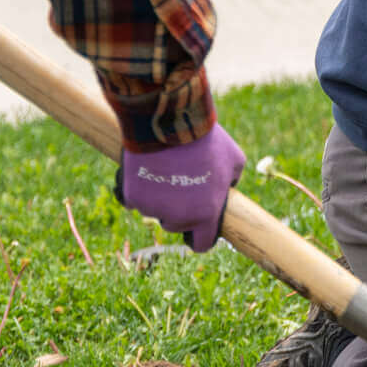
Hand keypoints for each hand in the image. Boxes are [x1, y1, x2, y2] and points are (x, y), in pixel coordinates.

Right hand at [115, 123, 245, 252]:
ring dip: (158, 196)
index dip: (200, 235)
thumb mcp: (234, 158)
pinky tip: (145, 169)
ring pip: (154, 210)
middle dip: (178, 209)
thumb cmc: (206, 140)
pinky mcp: (132, 196)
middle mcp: (178, 218)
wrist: (171, 122)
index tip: (197, 228)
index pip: (201, 243)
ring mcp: (152, 209)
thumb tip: (229, 185)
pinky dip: (137, 188)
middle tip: (181, 182)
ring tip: (166, 168)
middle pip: (175, 224)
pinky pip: (133, 199)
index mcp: (205, 215)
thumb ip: (233, 178)